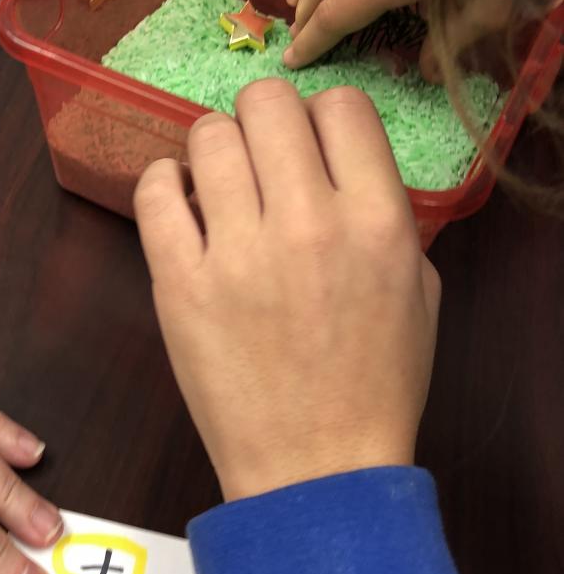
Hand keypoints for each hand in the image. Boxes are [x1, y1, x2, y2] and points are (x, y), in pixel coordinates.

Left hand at [134, 81, 440, 501]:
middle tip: (259, 157)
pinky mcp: (178, 283)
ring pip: (208, 135)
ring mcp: (238, 252)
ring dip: (213, 148)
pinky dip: (163, 183)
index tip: (310, 144)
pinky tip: (179, 201)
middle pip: (267, 103)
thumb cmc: (374, 384)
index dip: (323, 117)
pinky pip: (154, 191)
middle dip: (263, 119)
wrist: (315, 470)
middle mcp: (308, 222)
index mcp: (377, 221)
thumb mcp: (419, 291)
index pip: (343, 105)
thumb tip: (340, 165)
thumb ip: (387, 215)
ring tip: (217, 183)